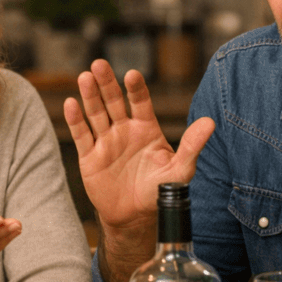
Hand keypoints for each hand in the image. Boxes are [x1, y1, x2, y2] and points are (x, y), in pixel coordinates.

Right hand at [63, 59, 214, 232]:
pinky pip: (82, 135)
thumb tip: (210, 122)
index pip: (140, 102)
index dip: (136, 89)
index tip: (132, 75)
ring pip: (96, 114)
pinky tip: (71, 104)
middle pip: (114, 101)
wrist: (135, 217)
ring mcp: (106, 141)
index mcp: (146, 128)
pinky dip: (75, 120)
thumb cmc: (160, 191)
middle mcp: (124, 130)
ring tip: (85, 77)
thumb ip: (192, 145)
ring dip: (90, 95)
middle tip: (99, 64)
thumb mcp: (180, 169)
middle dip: (107, 83)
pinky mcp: (90, 157)